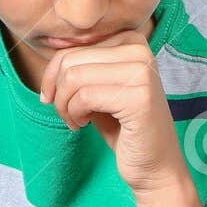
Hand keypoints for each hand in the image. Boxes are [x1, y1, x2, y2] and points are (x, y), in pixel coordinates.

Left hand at [38, 34, 186, 193]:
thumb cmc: (123, 127)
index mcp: (131, 42)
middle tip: (67, 115)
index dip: (53, 76)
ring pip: (73, 77)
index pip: (73, 48)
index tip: (55, 98)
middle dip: (58, 93)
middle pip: (70, 61)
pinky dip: (75, 115)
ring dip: (64, 106)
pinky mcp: (138, 97)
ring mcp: (141, 72)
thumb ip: (80, 68)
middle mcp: (139, 51)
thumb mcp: (98, 89)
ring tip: (76, 121)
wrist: (155, 164)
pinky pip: (84, 97)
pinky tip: (85, 125)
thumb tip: (50, 55)